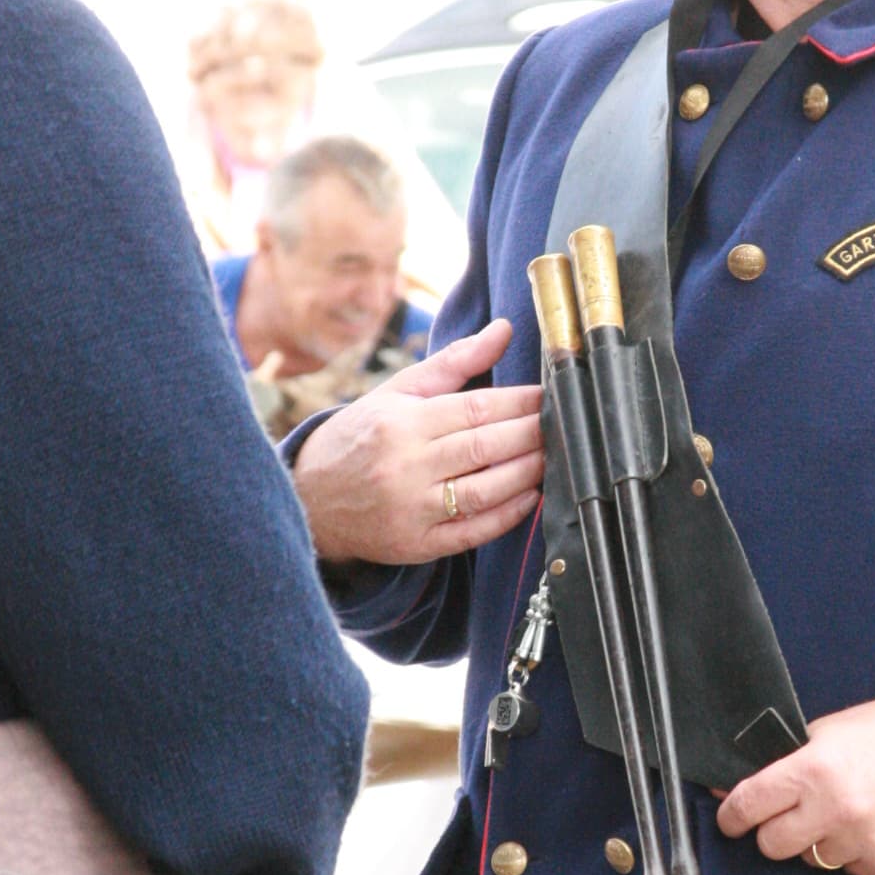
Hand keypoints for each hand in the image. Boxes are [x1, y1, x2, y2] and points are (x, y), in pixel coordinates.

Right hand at [290, 319, 543, 566]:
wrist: (310, 498)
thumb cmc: (361, 436)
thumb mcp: (399, 391)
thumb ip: (455, 361)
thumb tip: (504, 329)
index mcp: (402, 423)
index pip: (475, 409)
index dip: (520, 402)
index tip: (549, 395)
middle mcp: (406, 466)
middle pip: (484, 449)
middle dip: (531, 436)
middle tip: (563, 426)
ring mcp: (411, 509)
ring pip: (483, 492)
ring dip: (526, 475)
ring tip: (551, 458)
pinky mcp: (416, 545)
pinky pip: (471, 533)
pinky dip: (506, 516)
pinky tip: (529, 498)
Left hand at [714, 684, 874, 874]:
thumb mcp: (836, 728)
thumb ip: (789, 760)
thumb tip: (743, 787)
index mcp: (814, 770)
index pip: (748, 807)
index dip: (732, 815)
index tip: (730, 819)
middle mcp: (834, 812)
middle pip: (771, 846)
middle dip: (772, 831)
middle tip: (788, 815)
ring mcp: (862, 844)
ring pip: (811, 861)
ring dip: (818, 841)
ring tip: (846, 811)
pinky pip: (850, 869)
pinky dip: (853, 852)